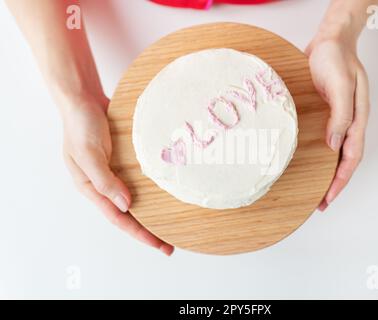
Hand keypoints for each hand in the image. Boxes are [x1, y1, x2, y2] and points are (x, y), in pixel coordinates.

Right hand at [61, 94, 173, 254]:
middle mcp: (103, 184)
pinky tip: (164, 194)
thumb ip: (104, 180)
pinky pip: (137, 181)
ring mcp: (113, 173)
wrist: (83, 98)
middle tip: (169, 244)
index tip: (159, 244)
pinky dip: (149, 191)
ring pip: (133, 199)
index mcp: (91, 187)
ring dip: (150, 212)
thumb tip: (125, 206)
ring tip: (170, 224)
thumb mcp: (89, 153)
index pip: (117, 218)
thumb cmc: (81, 124)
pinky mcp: (121, 161)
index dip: (139, 233)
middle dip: (147, 230)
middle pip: (128, 213)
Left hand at [306, 36, 369, 210]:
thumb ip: (340, 114)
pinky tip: (304, 161)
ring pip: (332, 154)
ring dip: (323, 172)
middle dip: (332, 184)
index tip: (327, 199)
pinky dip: (315, 154)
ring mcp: (335, 119)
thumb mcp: (341, 85)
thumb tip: (334, 144)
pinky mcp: (322, 113)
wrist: (328, 40)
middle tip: (318, 203)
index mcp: (356, 120)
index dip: (339, 181)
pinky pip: (321, 139)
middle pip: (343, 161)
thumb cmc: (336, 58)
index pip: (350, 159)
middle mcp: (347, 123)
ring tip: (311, 189)